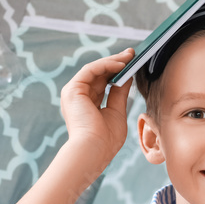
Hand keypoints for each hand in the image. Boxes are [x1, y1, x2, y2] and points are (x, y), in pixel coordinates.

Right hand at [60, 48, 134, 167]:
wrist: (94, 150)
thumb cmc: (106, 139)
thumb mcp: (117, 111)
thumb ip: (120, 94)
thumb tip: (127, 77)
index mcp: (88, 105)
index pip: (103, 83)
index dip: (117, 72)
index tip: (132, 63)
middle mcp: (79, 97)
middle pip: (99, 74)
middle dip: (116, 62)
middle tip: (132, 53)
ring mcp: (73, 93)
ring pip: (95, 69)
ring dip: (113, 61)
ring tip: (130, 56)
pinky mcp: (72, 90)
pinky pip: (90, 70)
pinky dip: (106, 65)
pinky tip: (121, 64)